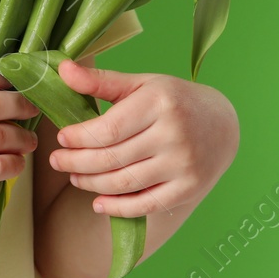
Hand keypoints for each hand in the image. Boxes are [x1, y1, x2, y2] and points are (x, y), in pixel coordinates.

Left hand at [44, 59, 238, 217]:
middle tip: (57, 161)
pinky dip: (118, 208)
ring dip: (92, 184)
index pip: (109, 129)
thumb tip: (62, 69)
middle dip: (77, 163)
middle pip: (113, 158)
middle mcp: (174, 134)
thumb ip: (100, 80)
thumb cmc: (173, 100)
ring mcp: (183, 165)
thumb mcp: (140, 84)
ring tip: (74, 177)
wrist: (222, 124)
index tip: (61, 139)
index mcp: (159, 103)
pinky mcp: (188, 188)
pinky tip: (97, 203)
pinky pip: (146, 205)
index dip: (79, 138)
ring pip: (125, 183)